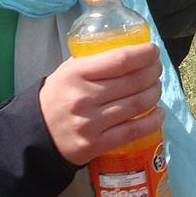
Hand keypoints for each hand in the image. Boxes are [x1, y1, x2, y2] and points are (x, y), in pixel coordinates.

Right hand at [40, 42, 164, 165]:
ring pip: (137, 105)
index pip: (120, 59)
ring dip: (155, 93)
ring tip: (156, 87)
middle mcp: (84, 98)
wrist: (36, 134)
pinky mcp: (96, 145)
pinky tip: (159, 113)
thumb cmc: (57, 96)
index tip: (153, 51)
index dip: (144, 54)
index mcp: (76, 74)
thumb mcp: (68, 71)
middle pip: (133, 82)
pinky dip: (152, 121)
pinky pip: (133, 131)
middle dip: (153, 72)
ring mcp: (91, 124)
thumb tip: (130, 51)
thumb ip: (94, 61)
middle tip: (157, 69)